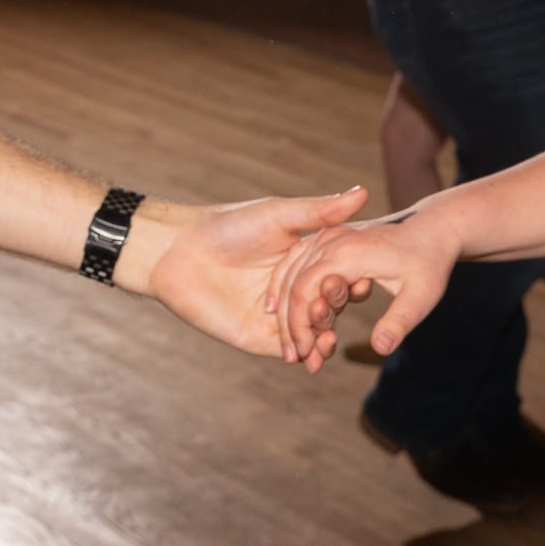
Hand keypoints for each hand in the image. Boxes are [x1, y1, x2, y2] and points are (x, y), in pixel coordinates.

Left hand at [120, 187, 369, 357]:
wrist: (180, 254)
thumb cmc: (228, 227)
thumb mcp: (278, 215)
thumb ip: (320, 211)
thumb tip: (364, 192)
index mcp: (306, 261)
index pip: (339, 275)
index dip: (353, 280)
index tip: (364, 280)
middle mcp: (297, 289)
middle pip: (330, 305)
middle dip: (337, 308)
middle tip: (335, 303)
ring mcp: (281, 316)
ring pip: (314, 331)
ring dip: (326, 336)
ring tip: (330, 336)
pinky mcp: (261, 338)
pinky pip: (291, 349)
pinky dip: (307, 353)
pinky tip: (315, 350)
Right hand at [267, 207, 461, 367]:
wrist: (432, 229)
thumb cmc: (429, 262)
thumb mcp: (422, 294)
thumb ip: (400, 321)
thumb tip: (380, 348)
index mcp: (349, 253)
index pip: (305, 291)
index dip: (300, 327)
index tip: (305, 355)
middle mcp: (331, 240)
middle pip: (292, 285)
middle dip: (290, 325)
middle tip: (295, 358)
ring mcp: (327, 236)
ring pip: (289, 274)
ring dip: (285, 309)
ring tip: (292, 345)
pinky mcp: (327, 238)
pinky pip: (295, 263)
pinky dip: (285, 289)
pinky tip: (282, 313)